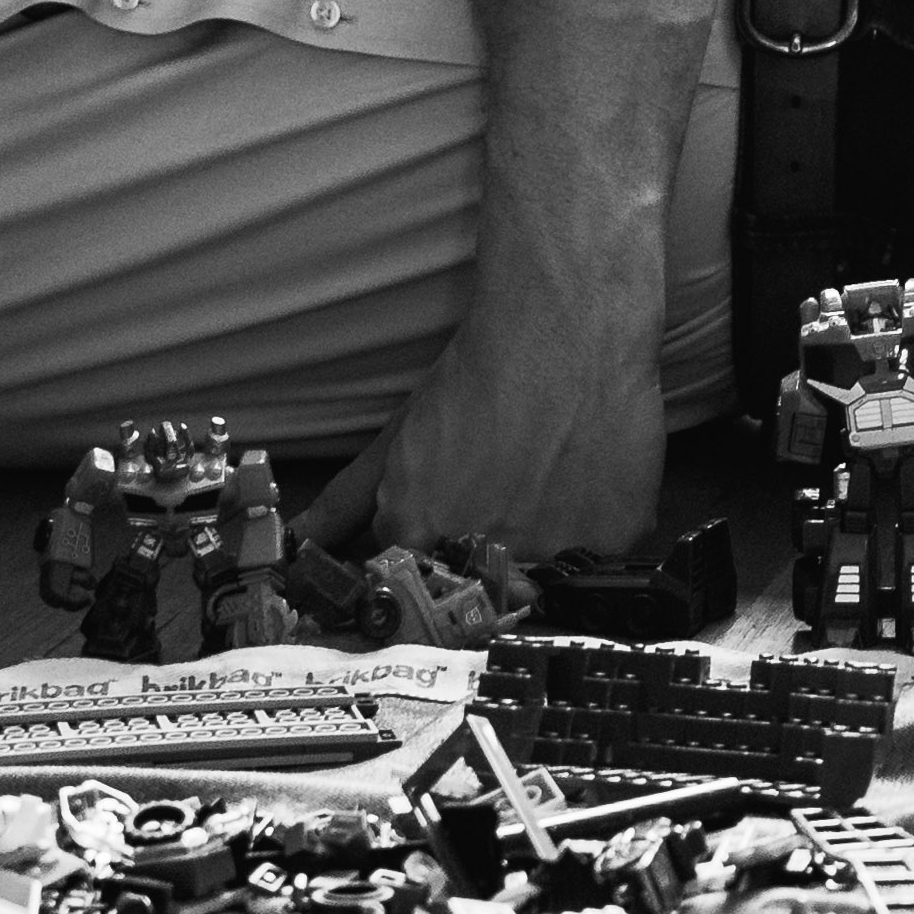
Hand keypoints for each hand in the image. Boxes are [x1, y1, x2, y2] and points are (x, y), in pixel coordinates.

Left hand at [300, 304, 659, 560]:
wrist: (566, 326)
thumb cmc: (482, 374)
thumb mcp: (402, 437)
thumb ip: (349, 500)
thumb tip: (301, 540)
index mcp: (419, 537)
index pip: (416, 586)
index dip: (431, 566)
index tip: (449, 544)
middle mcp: (481, 557)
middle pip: (482, 587)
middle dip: (487, 556)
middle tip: (508, 497)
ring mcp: (552, 554)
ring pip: (544, 578)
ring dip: (543, 545)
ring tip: (547, 478)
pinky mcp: (612, 541)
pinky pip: (601, 557)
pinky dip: (595, 529)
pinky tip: (585, 478)